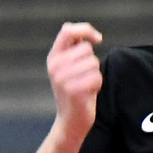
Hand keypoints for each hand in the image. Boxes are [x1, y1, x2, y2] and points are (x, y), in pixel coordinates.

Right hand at [47, 22, 103, 143]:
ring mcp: (63, 78)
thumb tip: (89, 35)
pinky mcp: (74, 91)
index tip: (98, 39)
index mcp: (53, 57)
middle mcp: (55, 66)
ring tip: (85, 86)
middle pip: (87, 49)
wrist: (70, 122)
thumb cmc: (74, 92)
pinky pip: (96, 78)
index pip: (68, 30)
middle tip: (84, 77)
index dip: (86, 30)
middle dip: (92, 62)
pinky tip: (88, 94)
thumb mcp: (69, 68)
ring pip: (93, 63)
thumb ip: (74, 50)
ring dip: (95, 75)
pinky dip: (97, 85)